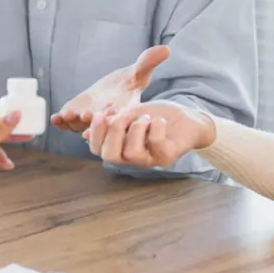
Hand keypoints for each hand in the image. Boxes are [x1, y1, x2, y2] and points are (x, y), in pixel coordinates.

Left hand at [50, 45, 169, 132]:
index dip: (115, 115)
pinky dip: (61, 123)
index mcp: (124, 111)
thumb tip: (165, 49)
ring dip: (74, 123)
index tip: (109, 111)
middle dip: (93, 121)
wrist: (112, 90)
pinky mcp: (76, 118)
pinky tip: (56, 118)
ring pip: (81, 126)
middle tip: (87, 115)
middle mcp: (106, 120)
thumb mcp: (138, 72)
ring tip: (68, 115)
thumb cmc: (128, 82)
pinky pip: (67, 124)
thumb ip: (148, 62)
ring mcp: (89, 121)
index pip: (121, 116)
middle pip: (100, 124)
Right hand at [84, 101, 215, 168]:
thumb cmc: (157, 116)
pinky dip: (156, 127)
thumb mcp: (132, 114)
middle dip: (113, 132)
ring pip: (132, 152)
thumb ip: (113, 122)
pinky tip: (160, 121)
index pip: (98, 149)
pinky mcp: (167, 156)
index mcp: (120, 146)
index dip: (95, 133)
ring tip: (146, 118)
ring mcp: (150, 159)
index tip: (100, 114)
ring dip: (137, 129)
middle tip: (123, 116)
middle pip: (110, 156)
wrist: (187, 118)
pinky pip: (156, 143)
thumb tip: (86, 133)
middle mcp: (132, 158)